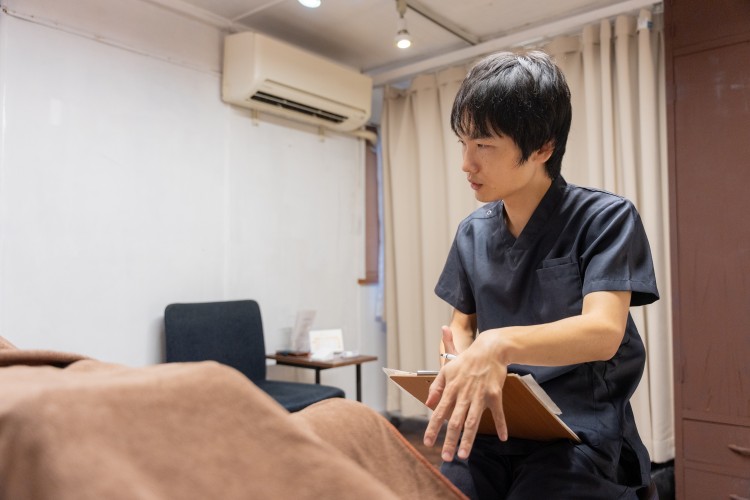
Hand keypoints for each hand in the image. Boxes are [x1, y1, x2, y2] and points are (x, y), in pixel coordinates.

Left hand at [423, 330, 508, 461]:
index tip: (427, 443)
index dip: (432, 428)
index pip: (439, 412)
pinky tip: (503, 438)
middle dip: (450, 441)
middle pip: (455, 422)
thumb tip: (427, 402)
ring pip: (473, 422)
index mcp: (451, 389)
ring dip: (468, 440)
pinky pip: (498, 413)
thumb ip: (436, 387)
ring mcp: (480, 396)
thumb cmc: (466, 360)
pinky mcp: (495, 394)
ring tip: (463, 455)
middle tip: (446, 458)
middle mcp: (464, 395)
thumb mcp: (446, 369)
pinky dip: (501, 425)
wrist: (489, 350)